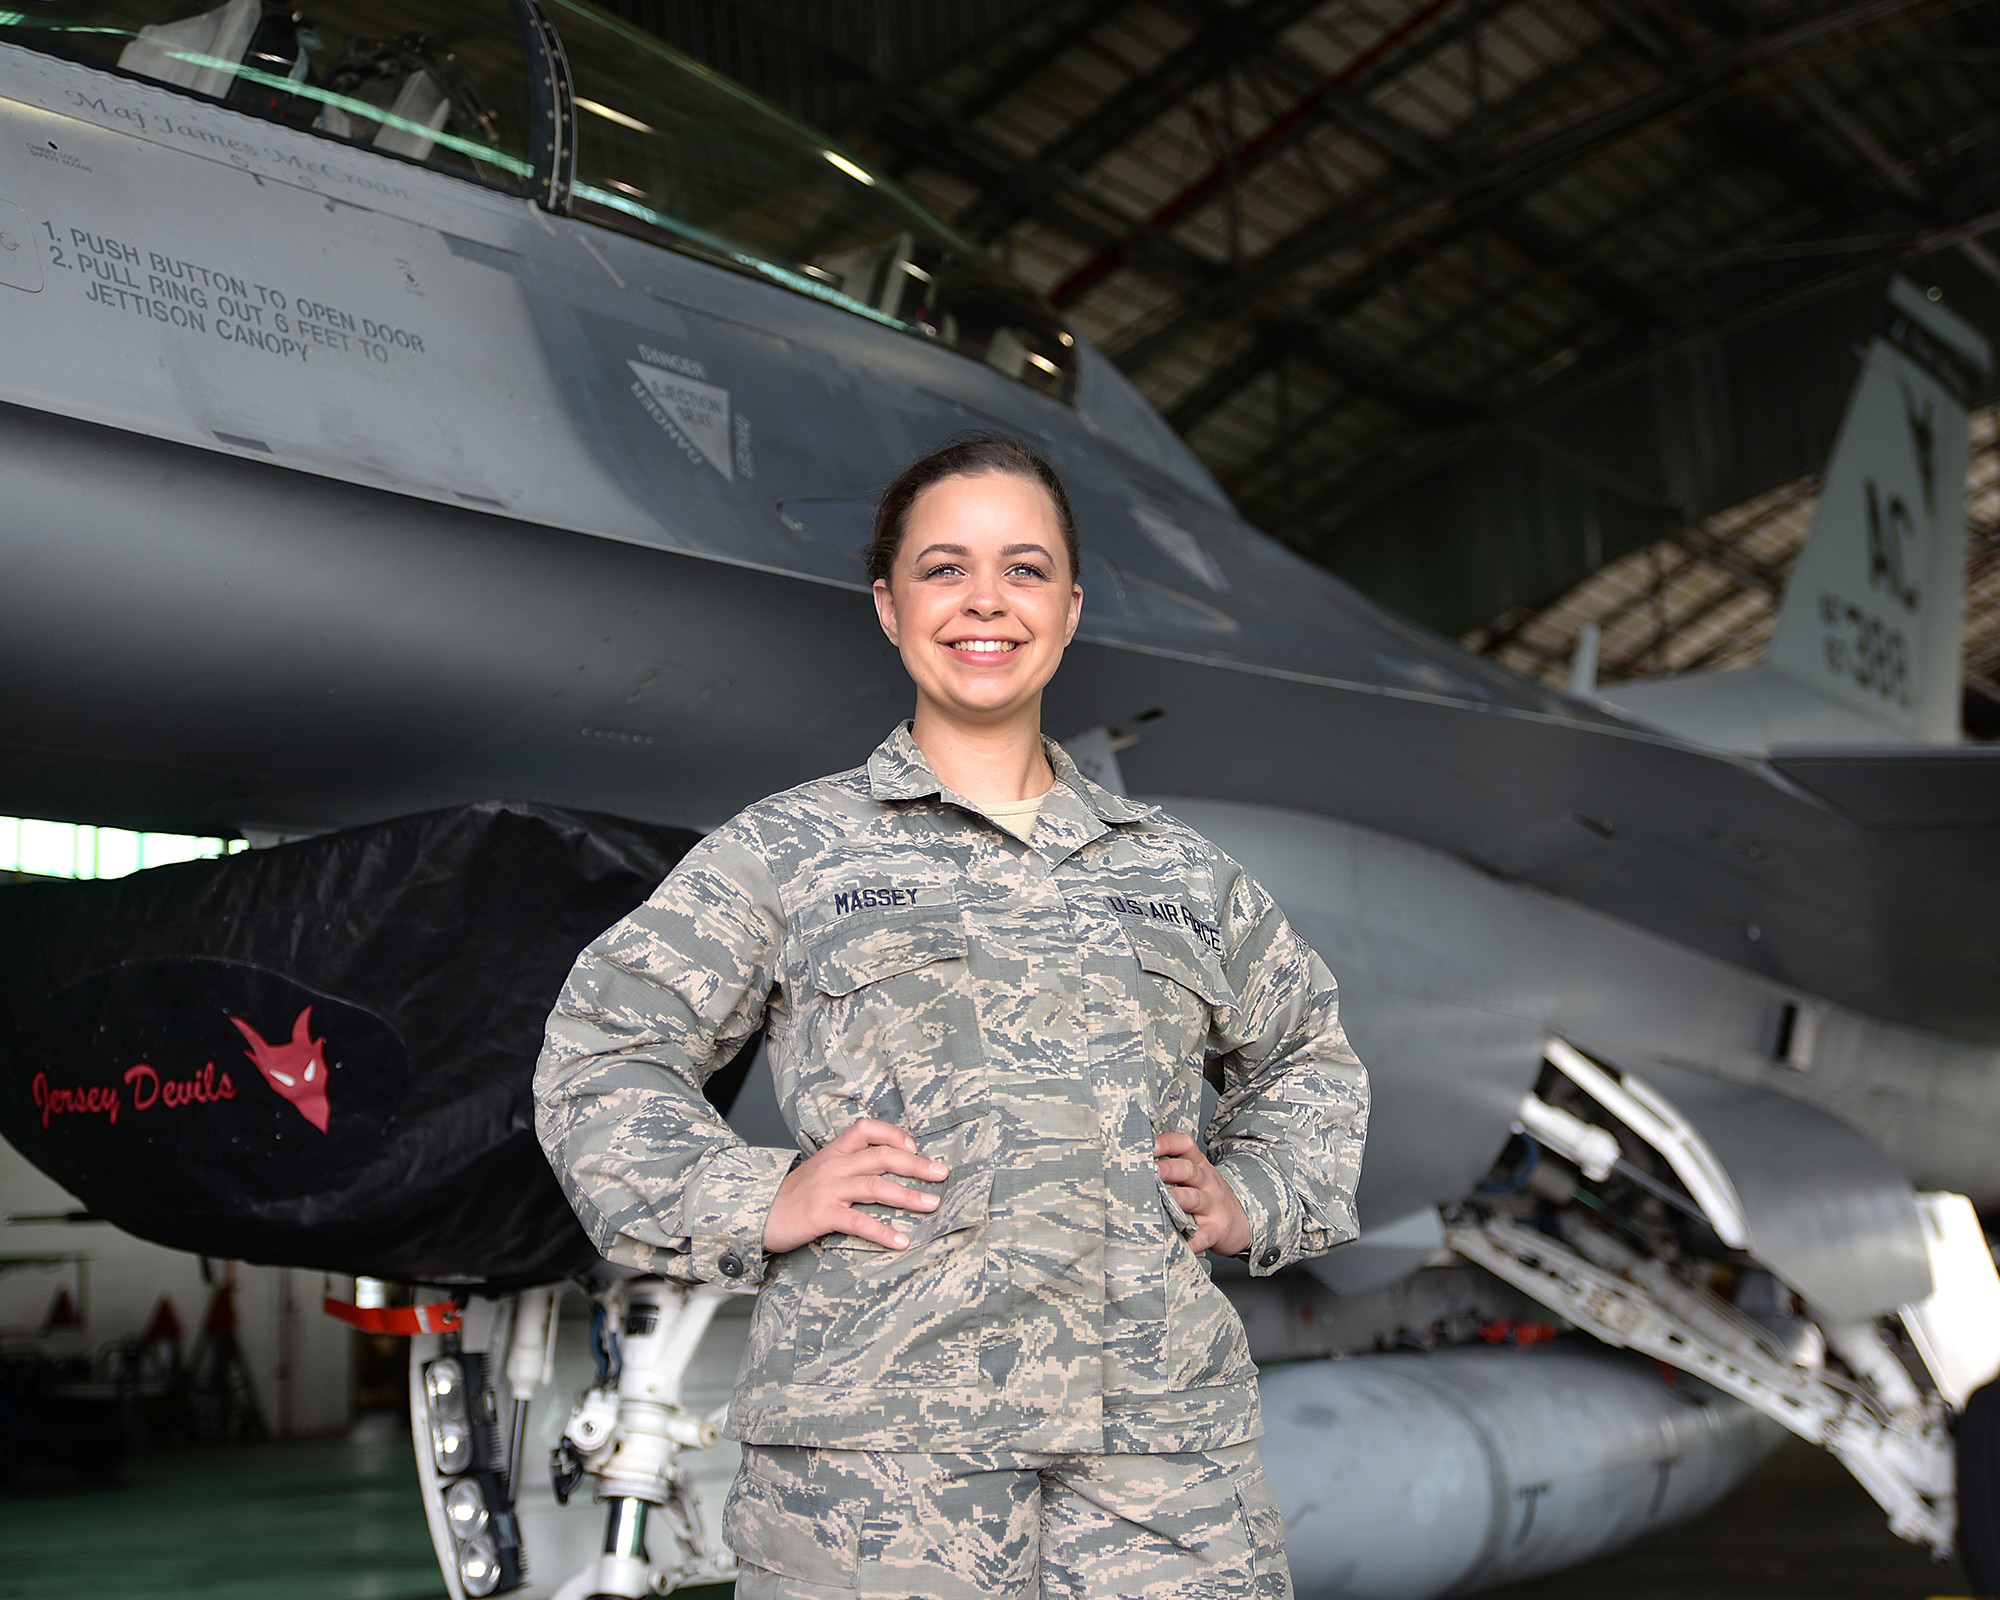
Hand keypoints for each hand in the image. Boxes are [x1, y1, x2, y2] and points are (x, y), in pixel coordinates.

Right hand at [762, 1119, 948, 1253]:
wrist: (756, 1214)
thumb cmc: (792, 1197)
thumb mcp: (819, 1172)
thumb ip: (847, 1167)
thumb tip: (883, 1172)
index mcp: (833, 1153)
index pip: (867, 1129)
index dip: (894, 1134)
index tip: (915, 1146)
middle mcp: (834, 1166)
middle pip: (881, 1156)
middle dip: (916, 1164)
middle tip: (943, 1173)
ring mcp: (828, 1189)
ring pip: (876, 1186)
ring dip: (908, 1196)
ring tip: (933, 1204)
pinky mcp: (822, 1215)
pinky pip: (859, 1222)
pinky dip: (883, 1232)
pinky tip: (902, 1241)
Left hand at [1155, 1132, 1251, 1257]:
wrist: (1241, 1222)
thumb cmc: (1209, 1197)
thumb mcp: (1198, 1175)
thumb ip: (1173, 1165)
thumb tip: (1135, 1161)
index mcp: (1200, 1166)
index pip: (1186, 1145)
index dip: (1167, 1143)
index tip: (1148, 1146)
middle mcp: (1207, 1183)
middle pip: (1188, 1170)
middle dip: (1167, 1169)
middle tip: (1148, 1170)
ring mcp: (1212, 1207)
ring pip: (1194, 1198)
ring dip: (1175, 1198)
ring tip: (1157, 1200)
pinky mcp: (1215, 1231)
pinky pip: (1202, 1235)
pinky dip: (1190, 1240)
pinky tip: (1178, 1242)